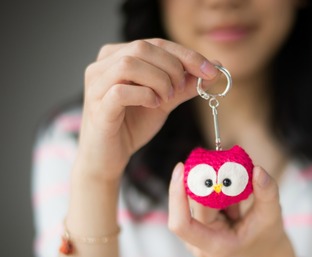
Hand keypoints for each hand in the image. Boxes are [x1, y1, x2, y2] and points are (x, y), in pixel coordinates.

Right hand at [75, 39, 218, 181]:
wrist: (110, 157)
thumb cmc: (132, 126)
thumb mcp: (165, 101)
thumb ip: (185, 85)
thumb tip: (214, 69)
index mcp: (118, 56)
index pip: (156, 43)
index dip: (186, 54)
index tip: (211, 70)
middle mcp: (103, 65)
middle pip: (142, 47)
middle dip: (172, 67)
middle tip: (181, 89)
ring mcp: (96, 85)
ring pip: (129, 64)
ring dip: (158, 80)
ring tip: (167, 98)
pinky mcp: (98, 107)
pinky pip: (120, 92)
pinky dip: (144, 95)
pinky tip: (154, 105)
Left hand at [168, 162, 288, 256]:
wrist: (262, 248)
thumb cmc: (266, 233)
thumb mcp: (272, 214)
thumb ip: (267, 193)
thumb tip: (258, 170)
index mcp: (215, 245)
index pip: (182, 224)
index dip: (177, 196)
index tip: (182, 167)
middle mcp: (199, 244)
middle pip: (191, 205)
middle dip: (206, 183)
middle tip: (223, 168)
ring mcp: (194, 236)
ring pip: (192, 200)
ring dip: (214, 191)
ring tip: (237, 203)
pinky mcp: (194, 225)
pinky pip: (195, 201)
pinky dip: (212, 193)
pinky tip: (230, 204)